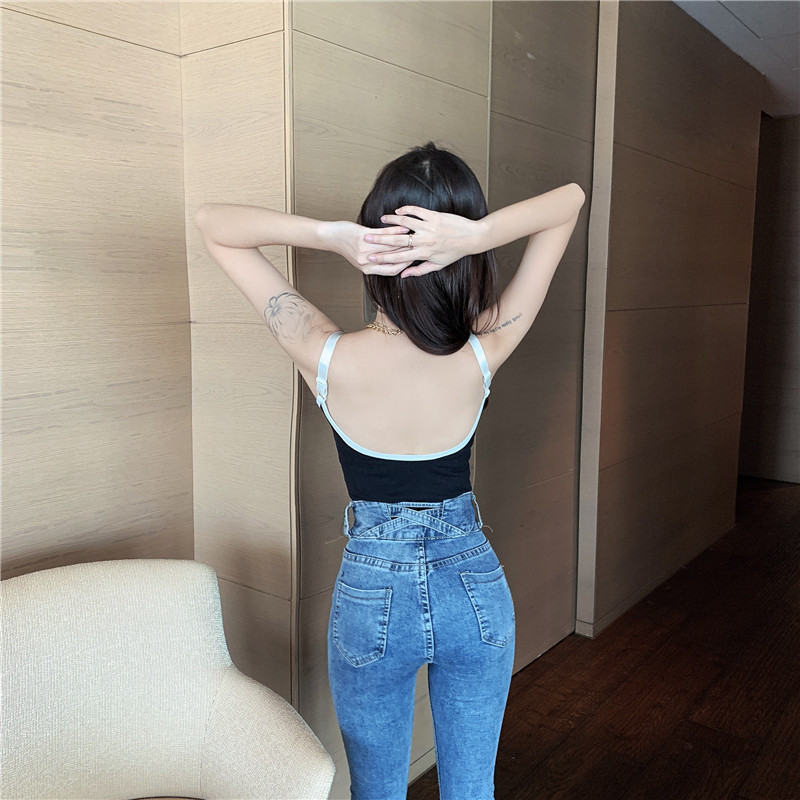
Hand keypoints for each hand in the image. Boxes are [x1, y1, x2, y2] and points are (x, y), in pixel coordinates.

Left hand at [323, 220, 415, 275]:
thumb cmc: (347, 247)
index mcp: (368, 269)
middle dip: (409, 252)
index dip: (405, 266)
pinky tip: (402, 226)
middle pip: (394, 258)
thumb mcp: (361, 260)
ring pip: (391, 246)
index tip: (413, 259)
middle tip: (418, 246)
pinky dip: (395, 230)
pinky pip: (383, 234)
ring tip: (414, 235)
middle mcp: (367, 261)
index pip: (392, 270)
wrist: (331, 237)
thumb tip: (392, 263)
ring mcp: (364, 249)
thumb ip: (376, 263)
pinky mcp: (363, 237)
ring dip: (404, 239)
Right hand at [364, 206, 481, 277]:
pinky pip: (416, 211)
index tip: (370, 257)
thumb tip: (403, 275)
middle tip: (367, 237)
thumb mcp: (437, 265)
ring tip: (381, 219)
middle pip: (397, 239)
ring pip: (405, 222)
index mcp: (423, 254)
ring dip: (391, 220)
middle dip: (380, 239)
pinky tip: (398, 210)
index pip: (398, 257)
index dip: (383, 257)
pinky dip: (405, 210)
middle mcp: (424, 240)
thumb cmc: (454, 252)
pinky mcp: (434, 216)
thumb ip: (418, 270)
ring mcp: (429, 227)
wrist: (472, 238)